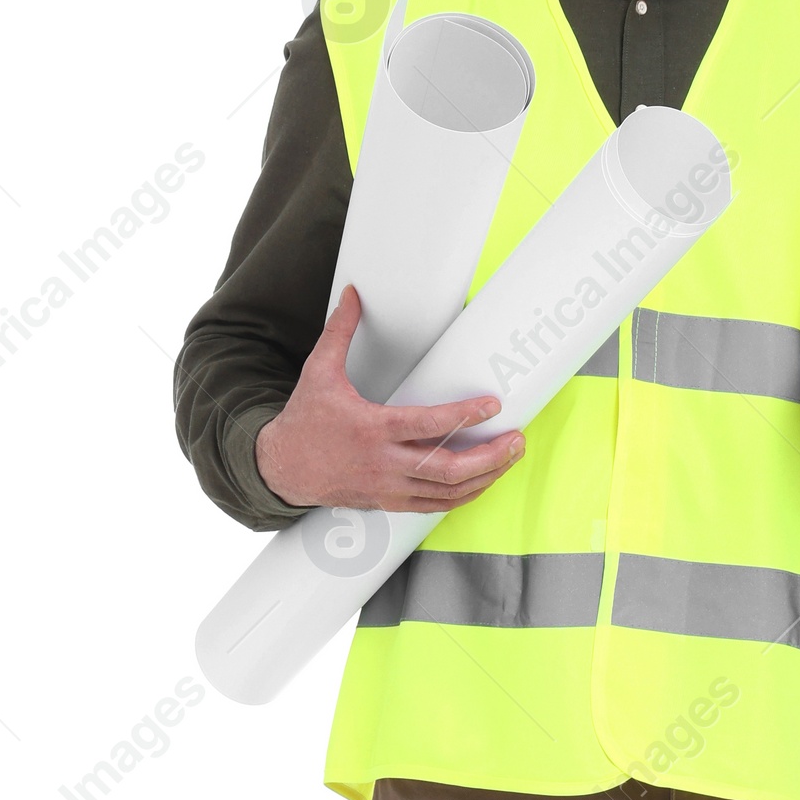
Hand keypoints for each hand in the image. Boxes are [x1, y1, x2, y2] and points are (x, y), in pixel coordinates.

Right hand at [254, 285, 524, 510]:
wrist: (282, 470)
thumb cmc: (305, 420)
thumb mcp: (319, 372)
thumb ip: (340, 331)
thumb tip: (353, 293)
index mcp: (371, 429)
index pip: (426, 424)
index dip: (463, 416)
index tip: (492, 406)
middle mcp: (383, 463)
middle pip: (447, 469)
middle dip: (489, 457)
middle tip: (516, 440)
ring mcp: (388, 488)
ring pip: (447, 493)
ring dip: (484, 479)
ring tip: (509, 458)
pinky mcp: (388, 503)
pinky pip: (434, 506)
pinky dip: (462, 496)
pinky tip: (482, 481)